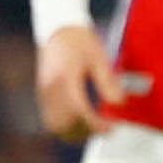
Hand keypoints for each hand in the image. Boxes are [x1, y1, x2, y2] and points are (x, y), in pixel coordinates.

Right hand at [35, 25, 119, 140]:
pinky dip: (66, 127)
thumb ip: (109, 82)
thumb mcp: (100, 58)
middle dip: (87, 132)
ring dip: (75, 132)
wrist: (58, 29)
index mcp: (66, 78)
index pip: (80, 111)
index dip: (96, 125)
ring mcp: (44, 94)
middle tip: (105, 129)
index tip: (111, 128)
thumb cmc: (80, 41)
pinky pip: (51, 120)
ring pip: (56, 126)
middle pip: (66, 124)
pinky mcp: (42, 96)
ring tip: (93, 128)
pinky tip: (80, 122)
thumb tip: (119, 104)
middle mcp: (51, 89)